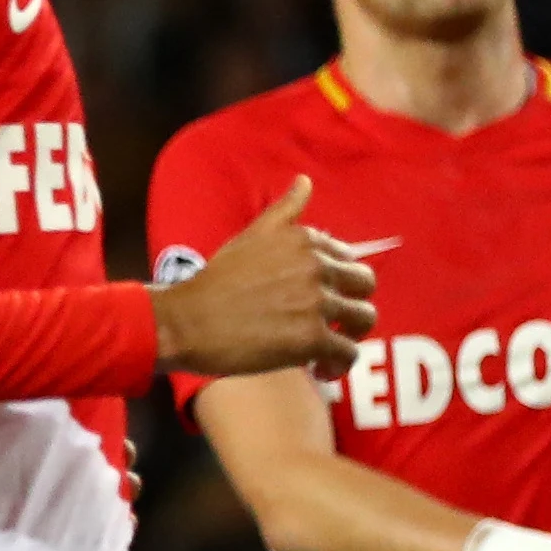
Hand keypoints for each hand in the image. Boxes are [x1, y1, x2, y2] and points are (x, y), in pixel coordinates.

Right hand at [153, 177, 375, 381]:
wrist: (185, 323)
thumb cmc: (213, 283)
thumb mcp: (249, 238)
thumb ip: (284, 211)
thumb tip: (305, 181)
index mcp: (305, 240)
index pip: (348, 258)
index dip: (336, 282)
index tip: (318, 299)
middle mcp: (316, 266)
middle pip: (365, 285)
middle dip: (352, 304)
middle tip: (330, 325)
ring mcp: (316, 302)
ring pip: (363, 319)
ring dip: (350, 337)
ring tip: (326, 351)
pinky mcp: (311, 338)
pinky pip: (348, 352)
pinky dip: (339, 364)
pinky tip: (320, 369)